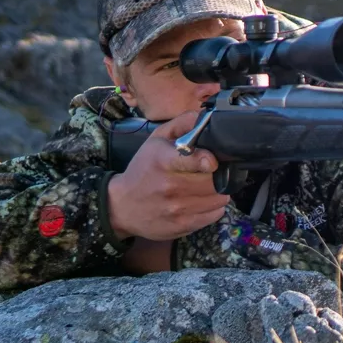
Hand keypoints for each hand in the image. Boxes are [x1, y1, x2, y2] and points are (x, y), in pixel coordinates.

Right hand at [107, 110, 230, 240]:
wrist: (122, 206)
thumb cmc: (143, 169)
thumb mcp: (156, 140)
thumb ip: (181, 124)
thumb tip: (205, 116)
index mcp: (163, 161)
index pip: (194, 161)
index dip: (209, 160)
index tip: (212, 161)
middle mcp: (171, 186)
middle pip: (215, 180)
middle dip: (219, 174)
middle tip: (212, 172)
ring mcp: (178, 209)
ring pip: (219, 198)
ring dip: (219, 191)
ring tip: (207, 186)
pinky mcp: (183, 226)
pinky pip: (215, 214)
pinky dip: (214, 206)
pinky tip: (202, 200)